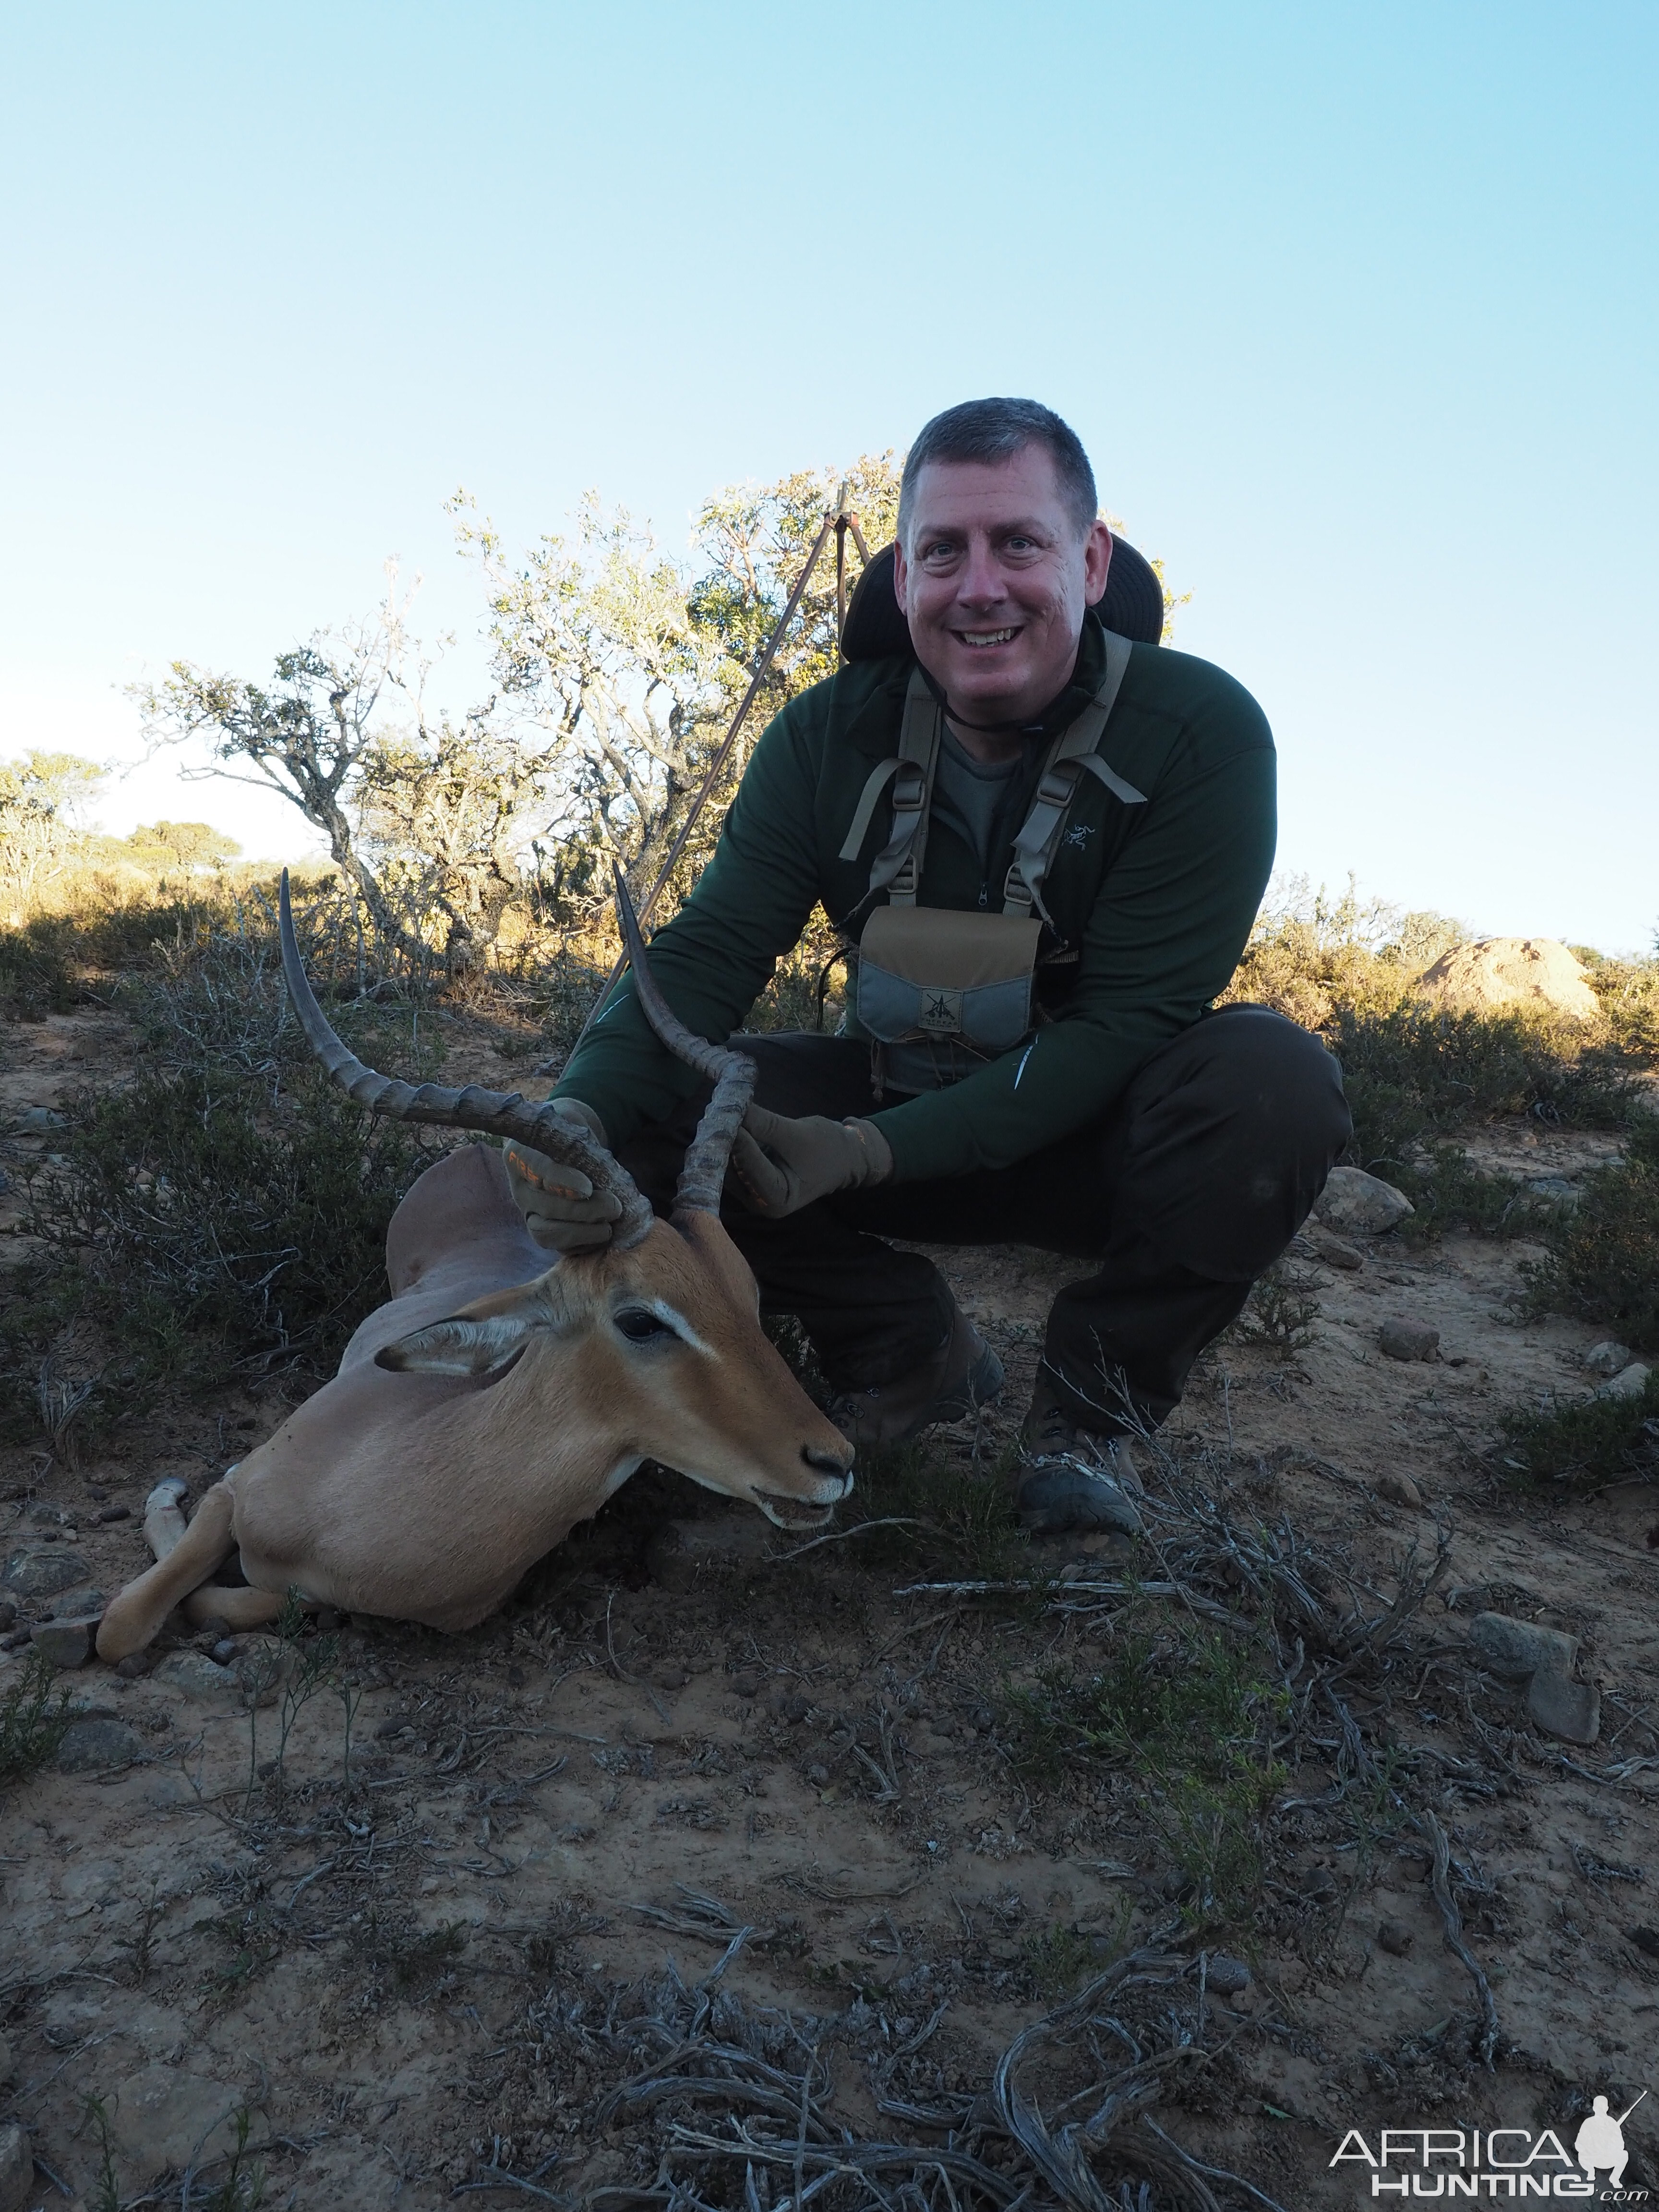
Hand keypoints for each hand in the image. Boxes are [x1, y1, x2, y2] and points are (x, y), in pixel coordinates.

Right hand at [504, 1100, 620, 1252]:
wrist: (566, 1145)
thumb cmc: (571, 1133)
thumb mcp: (573, 1125)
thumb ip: (580, 1143)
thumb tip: (602, 1175)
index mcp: (519, 1154)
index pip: (536, 1170)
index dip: (562, 1182)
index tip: (588, 1188)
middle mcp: (519, 1187)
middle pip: (543, 1207)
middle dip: (582, 1211)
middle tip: (614, 1206)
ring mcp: (527, 1212)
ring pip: (544, 1233)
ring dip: (581, 1233)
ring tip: (609, 1227)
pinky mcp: (540, 1231)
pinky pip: (557, 1246)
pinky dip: (582, 1244)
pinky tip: (602, 1235)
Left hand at [728, 1106, 891, 1218]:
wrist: (842, 1157)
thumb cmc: (825, 1148)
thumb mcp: (796, 1133)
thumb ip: (764, 1123)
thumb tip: (733, 1106)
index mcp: (776, 1200)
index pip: (750, 1167)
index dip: (738, 1140)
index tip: (727, 1114)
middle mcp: (758, 1203)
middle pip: (732, 1169)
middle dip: (726, 1140)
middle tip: (718, 1109)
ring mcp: (750, 1193)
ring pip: (727, 1163)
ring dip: (723, 1139)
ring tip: (720, 1111)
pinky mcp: (747, 1181)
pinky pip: (730, 1160)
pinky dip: (729, 1141)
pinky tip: (726, 1120)